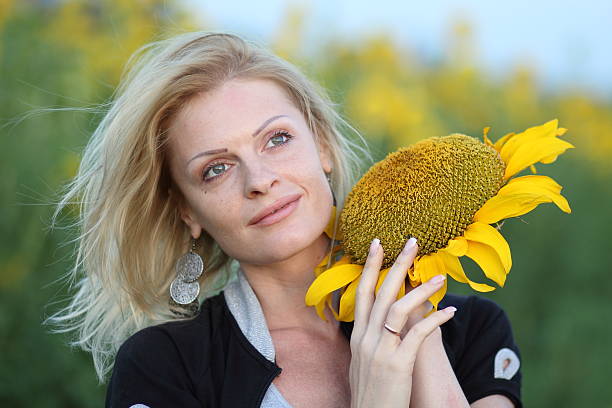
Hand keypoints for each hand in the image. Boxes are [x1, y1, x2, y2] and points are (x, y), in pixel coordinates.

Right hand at [348, 237, 456, 406]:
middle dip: (396, 264)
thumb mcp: (362, 360)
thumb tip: (380, 319)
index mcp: (358, 335)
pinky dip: (435, 319)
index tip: (377, 244)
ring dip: (421, 289)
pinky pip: (418, 334)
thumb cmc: (370, 392)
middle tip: (411, 242)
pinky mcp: (398, 363)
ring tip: (440, 276)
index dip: (368, 266)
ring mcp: (381, 350)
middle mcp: (366, 338)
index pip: (362, 292)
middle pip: (380, 292)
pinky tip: (449, 311)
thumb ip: (370, 337)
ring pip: (398, 308)